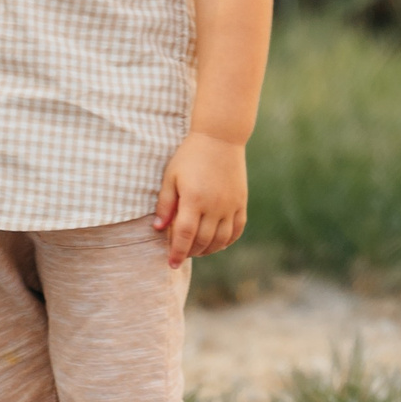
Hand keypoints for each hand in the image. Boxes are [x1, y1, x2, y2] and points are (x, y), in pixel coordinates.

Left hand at [153, 132, 247, 268]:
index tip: (171, 263)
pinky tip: (218, 244)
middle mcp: (214, 206)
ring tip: (197, 250)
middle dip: (190, 252)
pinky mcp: (241, 202)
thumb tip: (159, 228)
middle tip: (181, 253)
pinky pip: (237, 230)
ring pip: (221, 239)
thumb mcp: (171, 176)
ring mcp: (230, 205)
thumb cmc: (190, 156)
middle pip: (203, 241)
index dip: (177, 252)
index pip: (184, 235)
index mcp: (194, 199)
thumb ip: (165, 204)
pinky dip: (227, 241)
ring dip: (208, 250)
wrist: (220, 138)